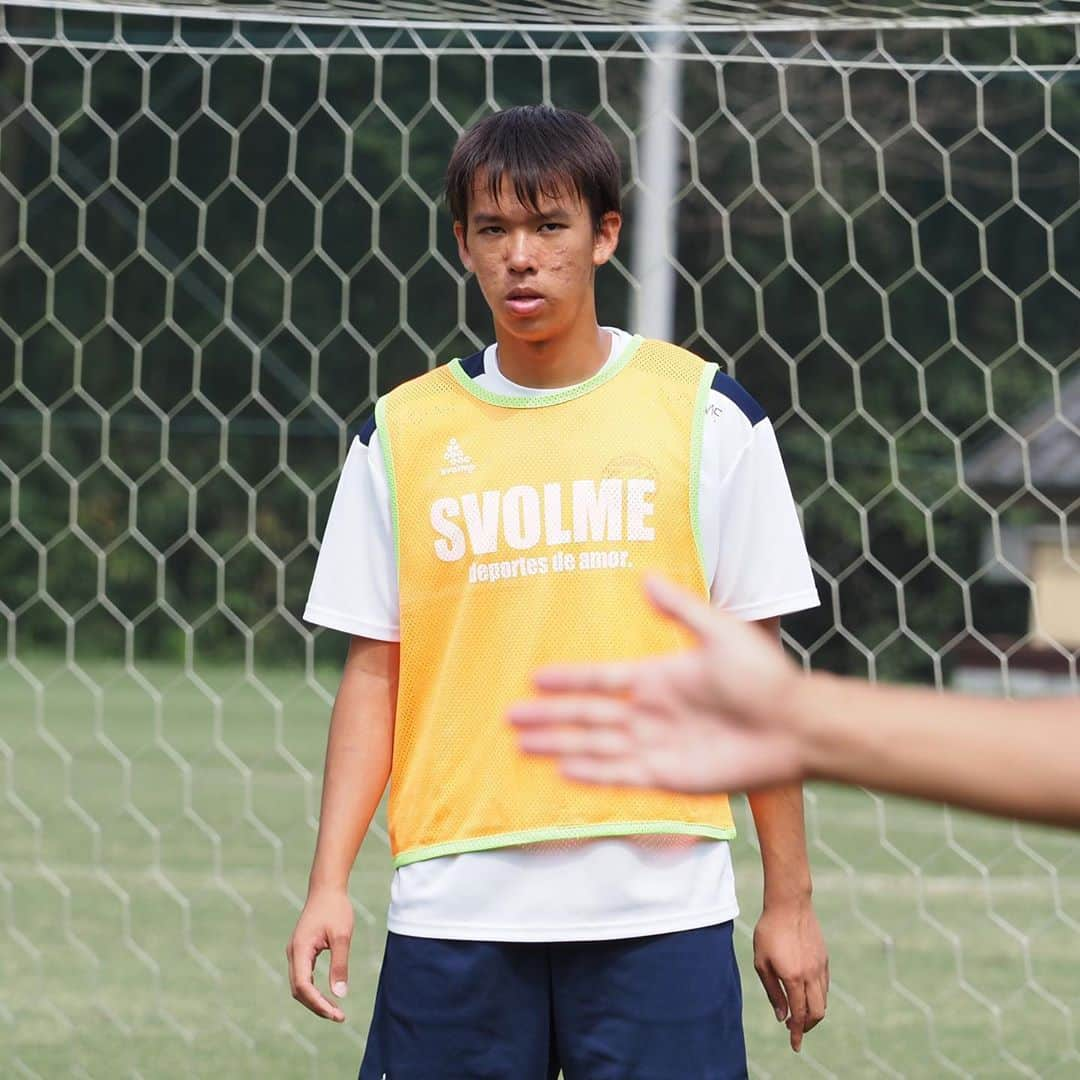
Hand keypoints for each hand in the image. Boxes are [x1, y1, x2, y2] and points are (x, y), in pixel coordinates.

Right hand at [286, 887, 353, 1021]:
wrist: (327, 888)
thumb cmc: (335, 908)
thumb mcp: (342, 936)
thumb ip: (340, 964)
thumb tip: (340, 994)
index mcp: (300, 949)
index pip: (303, 986)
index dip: (317, 1003)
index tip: (335, 1013)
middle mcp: (293, 953)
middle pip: (299, 990)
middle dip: (317, 1006)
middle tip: (339, 1017)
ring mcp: (295, 952)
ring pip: (300, 985)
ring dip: (315, 1000)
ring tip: (335, 1011)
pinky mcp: (301, 951)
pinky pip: (303, 977)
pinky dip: (313, 989)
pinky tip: (327, 995)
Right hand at [508, 574, 806, 792]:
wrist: (795, 725)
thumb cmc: (763, 676)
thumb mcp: (720, 632)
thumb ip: (680, 609)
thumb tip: (645, 576)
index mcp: (657, 678)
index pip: (600, 679)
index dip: (567, 680)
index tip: (534, 678)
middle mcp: (650, 713)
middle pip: (587, 716)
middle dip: (548, 717)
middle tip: (509, 717)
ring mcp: (657, 746)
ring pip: (595, 746)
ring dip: (560, 746)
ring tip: (523, 746)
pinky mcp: (669, 776)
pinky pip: (620, 775)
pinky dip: (592, 773)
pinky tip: (563, 771)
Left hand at [752, 899, 827, 1051]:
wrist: (789, 904)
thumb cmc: (769, 932)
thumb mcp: (762, 962)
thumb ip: (772, 991)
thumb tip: (781, 1016)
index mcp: (794, 978)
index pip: (800, 1014)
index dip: (797, 1033)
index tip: (795, 1046)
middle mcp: (811, 975)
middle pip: (817, 1013)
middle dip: (808, 1026)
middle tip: (795, 1028)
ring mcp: (820, 967)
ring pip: (823, 1000)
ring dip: (813, 1012)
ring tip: (798, 1012)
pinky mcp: (824, 959)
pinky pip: (824, 986)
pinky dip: (817, 997)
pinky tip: (805, 993)